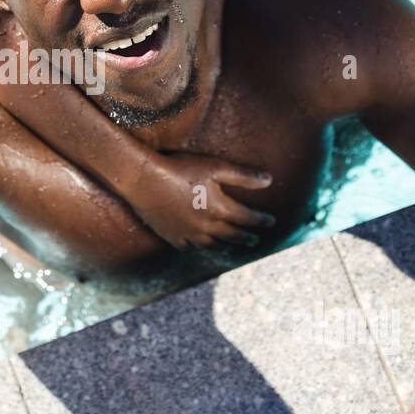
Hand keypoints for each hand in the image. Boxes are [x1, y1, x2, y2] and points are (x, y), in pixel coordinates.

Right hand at [121, 152, 274, 250]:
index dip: (261, 220)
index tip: (271, 221)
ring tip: (231, 245)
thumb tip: (268, 180)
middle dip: (246, 237)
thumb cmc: (180, 169)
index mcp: (220, 209)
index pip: (248, 218)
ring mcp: (188, 234)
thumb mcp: (215, 167)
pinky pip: (190, 247)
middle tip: (255, 240)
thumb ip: (242, 175)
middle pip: (232, 235)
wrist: (144, 180)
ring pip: (212, 244)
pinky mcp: (171, 236)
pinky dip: (198, 247)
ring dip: (225, 245)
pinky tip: (200, 245)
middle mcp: (207, 226)